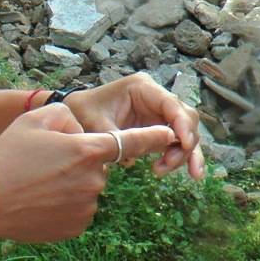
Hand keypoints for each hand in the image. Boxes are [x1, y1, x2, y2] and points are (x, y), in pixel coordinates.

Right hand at [0, 104, 178, 243]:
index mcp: (87, 149)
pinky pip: (79, 208)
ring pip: (88, 187)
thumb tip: (81, 129)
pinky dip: (65, 203)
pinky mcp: (78, 226)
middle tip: (44, 161)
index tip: (171, 133)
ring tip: (38, 181)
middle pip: (98, 164)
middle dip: (80, 160)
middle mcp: (94, 180)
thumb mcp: (34, 120)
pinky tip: (41, 199)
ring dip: (71, 182)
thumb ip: (67, 116)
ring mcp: (87, 206)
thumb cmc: (7, 155)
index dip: (153, 136)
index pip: (131, 141)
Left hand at [61, 72, 204, 179]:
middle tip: (168, 165)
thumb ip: (122, 137)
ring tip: (161, 171)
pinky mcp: (157, 128)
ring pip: (185, 133)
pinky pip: (177, 143)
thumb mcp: (96, 124)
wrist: (73, 116)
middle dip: (184, 143)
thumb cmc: (82, 113)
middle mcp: (155, 97)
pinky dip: (180, 158)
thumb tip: (151, 151)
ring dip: (183, 154)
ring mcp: (158, 112)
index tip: (186, 146)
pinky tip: (181, 173)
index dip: (183, 125)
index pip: (172, 104)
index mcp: (142, 87)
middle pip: (185, 119)